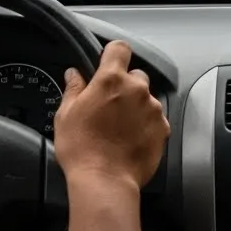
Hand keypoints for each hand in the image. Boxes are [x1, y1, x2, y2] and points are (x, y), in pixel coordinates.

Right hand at [53, 41, 168, 189]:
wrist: (105, 181)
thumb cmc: (83, 150)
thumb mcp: (66, 115)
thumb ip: (74, 88)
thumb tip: (74, 75)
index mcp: (111, 80)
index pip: (120, 48)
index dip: (113, 54)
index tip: (107, 62)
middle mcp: (137, 90)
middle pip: (135, 75)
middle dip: (124, 86)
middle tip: (109, 106)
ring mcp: (153, 109)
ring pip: (146, 98)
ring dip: (135, 106)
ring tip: (118, 128)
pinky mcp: (163, 128)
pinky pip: (155, 118)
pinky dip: (146, 124)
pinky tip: (130, 138)